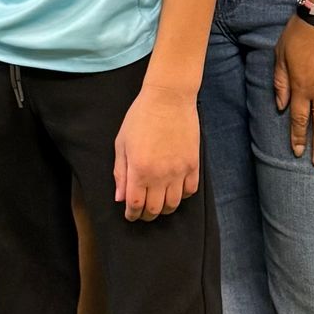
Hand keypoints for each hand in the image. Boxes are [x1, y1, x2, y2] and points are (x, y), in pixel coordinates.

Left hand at [114, 83, 200, 220]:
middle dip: (146, 215)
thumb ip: (120, 172)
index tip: (130, 215)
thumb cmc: (140, 117)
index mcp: (139, 169)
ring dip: (164, 209)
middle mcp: (160, 174)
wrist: (168, 98)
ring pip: (173, 204)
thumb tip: (120, 198)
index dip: (131, 214)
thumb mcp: (122, 143)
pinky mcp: (193, 164)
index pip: (135, 204)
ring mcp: (179, 170)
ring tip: (158, 204)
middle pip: (154, 209)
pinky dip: (181, 196)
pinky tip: (174, 191)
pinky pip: (190, 191)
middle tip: (142, 212)